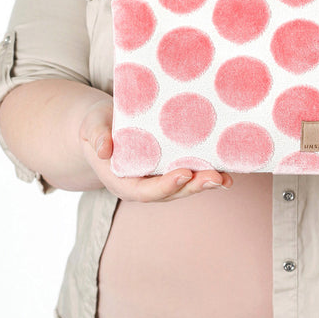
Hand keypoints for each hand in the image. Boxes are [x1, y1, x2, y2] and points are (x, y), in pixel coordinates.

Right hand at [78, 98, 232, 201]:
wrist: (101, 124)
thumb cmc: (96, 125)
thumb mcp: (91, 126)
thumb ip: (96, 136)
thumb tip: (104, 149)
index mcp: (121, 181)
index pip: (145, 191)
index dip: (166, 185)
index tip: (185, 174)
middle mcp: (141, 185)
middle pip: (170, 192)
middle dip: (194, 187)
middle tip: (216, 178)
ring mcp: (155, 178)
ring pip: (182, 186)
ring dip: (204, 183)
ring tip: (226, 178)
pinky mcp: (167, 167)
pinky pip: (187, 173)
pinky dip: (205, 173)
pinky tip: (224, 168)